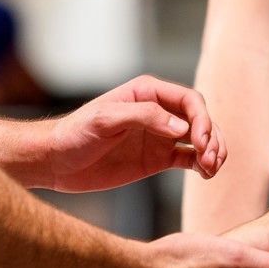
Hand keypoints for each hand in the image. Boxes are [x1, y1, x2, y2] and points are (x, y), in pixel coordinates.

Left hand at [35, 76, 222, 191]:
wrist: (56, 162)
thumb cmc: (74, 133)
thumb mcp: (105, 119)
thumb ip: (144, 117)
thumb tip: (182, 128)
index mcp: (148, 93)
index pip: (189, 100)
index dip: (202, 119)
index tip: (201, 141)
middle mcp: (158, 112)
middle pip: (200, 118)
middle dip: (211, 136)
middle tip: (210, 158)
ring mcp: (160, 136)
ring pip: (200, 138)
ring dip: (212, 151)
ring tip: (211, 169)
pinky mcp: (157, 159)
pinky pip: (189, 158)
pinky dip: (202, 165)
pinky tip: (206, 174)